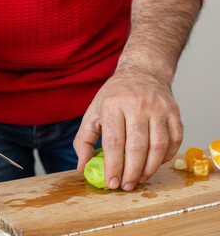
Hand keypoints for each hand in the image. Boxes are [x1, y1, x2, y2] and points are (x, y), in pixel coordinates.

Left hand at [74, 69, 182, 190]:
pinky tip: (155, 164)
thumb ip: (84, 141)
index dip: (113, 166)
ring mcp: (158, 107)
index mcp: (112, 105)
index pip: (113, 142)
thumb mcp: (93, 113)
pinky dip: (167, 156)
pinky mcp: (174, 111)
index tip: (112, 183)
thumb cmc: (113, 96)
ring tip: (140, 179)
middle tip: (127, 186)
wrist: (141, 72)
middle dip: (132, 172)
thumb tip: (82, 168)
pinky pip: (175, 139)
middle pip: (137, 147)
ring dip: (150, 168)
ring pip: (159, 145)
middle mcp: (137, 105)